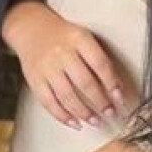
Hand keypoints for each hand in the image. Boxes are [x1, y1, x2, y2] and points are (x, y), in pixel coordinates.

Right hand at [2, 0, 127, 127]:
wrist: (31, 29)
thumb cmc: (63, 37)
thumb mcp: (83, 38)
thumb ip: (98, 59)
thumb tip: (115, 89)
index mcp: (78, 39)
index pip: (100, 64)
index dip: (112, 83)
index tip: (120, 98)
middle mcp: (61, 53)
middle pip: (85, 83)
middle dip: (100, 102)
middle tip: (110, 113)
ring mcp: (47, 68)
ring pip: (67, 96)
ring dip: (84, 113)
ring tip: (96, 122)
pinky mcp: (35, 80)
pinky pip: (49, 102)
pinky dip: (63, 116)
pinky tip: (75, 123)